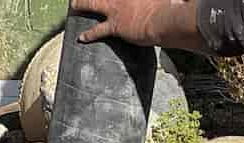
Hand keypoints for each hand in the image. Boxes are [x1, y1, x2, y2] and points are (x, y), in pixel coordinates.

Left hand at [72, 0, 207, 51]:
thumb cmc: (169, 6)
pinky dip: (89, 34)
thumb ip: (162, 0)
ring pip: (92, 2)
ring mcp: (116, 8)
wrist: (165, 20)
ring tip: (74, 5)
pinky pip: (99, 30)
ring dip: (82, 3)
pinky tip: (82, 38)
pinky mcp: (115, 25)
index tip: (114, 0)